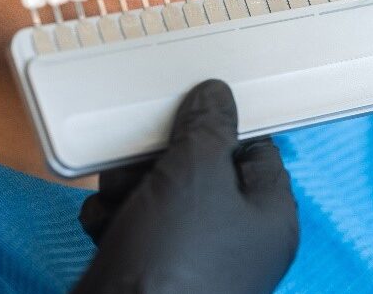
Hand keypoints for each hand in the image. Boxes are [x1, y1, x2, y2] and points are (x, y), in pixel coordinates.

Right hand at [72, 79, 298, 293]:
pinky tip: (103, 225)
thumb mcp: (198, 171)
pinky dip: (116, 221)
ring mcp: (192, 261)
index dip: (222, 128)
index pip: (256, 152)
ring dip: (130, 187)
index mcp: (268, 217)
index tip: (190, 109)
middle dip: (160, 158)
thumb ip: (208, 126)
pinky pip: (135, 230)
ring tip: (116, 196)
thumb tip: (216, 96)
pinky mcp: (152, 277)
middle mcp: (236, 241)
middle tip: (139, 156)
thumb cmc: (176, 258)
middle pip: (201, 173)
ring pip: (161, 198)